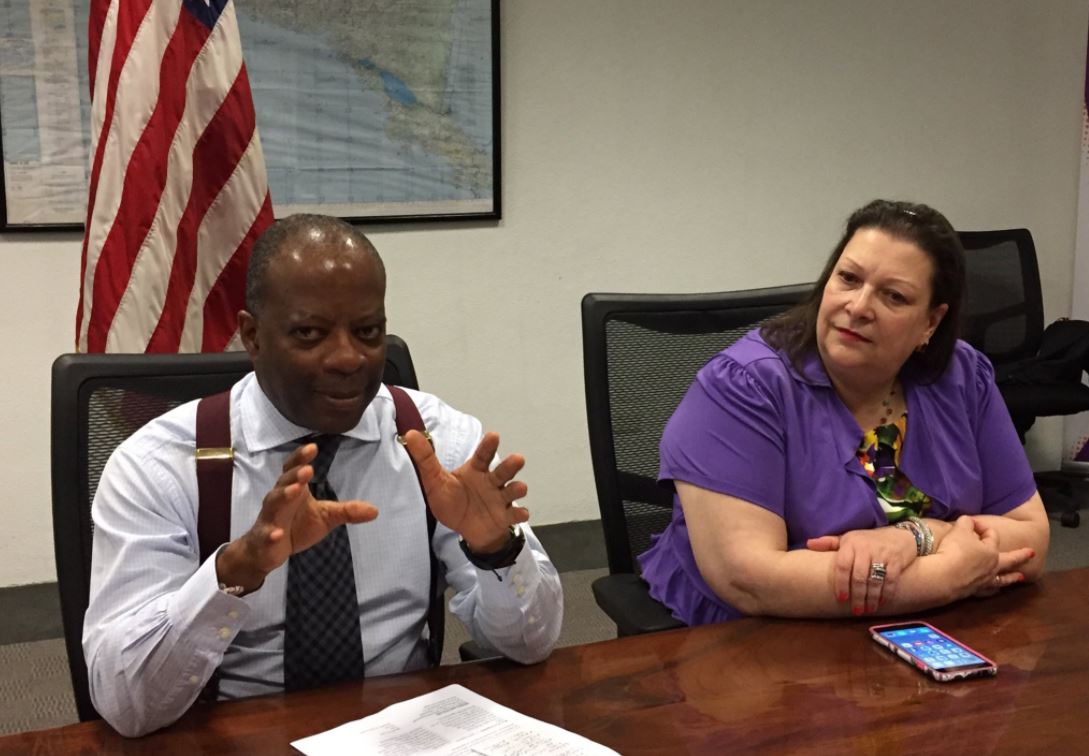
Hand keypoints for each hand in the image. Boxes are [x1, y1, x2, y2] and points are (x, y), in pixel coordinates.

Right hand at [215, 442, 378, 591]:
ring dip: (283, 495)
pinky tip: (277, 533)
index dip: (301, 457)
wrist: (267, 551)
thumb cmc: (296, 526)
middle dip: (295, 475)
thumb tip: (375, 511)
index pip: (294, 468)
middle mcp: (279, 500)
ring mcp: (270, 518)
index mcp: (293, 489)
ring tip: (295, 490)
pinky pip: (266, 534)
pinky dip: (271, 533)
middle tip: (308, 469)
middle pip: (284, 482)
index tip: (313, 447)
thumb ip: (347, 511)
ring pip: (273, 503)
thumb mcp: (326, 517)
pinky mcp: (265, 538)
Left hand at [402, 430, 528, 551]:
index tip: (494, 436)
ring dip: (517, 488)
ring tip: (519, 487)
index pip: (483, 455)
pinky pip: (513, 515)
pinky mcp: (504, 517)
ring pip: (512, 490)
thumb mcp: (435, 481)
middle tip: (518, 459)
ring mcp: (499, 499)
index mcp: (476, 471)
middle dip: (511, 465)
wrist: (465, 528)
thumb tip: (411, 434)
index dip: (488, 446)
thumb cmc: (452, 501)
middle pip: (503, 471)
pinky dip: (519, 515)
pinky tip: (521, 515)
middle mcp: (491, 482)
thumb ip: (425, 459)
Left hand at [807, 526, 917, 614]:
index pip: (843, 566)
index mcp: (850, 544)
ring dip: (871, 598)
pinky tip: (881, 602)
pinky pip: (890, 580)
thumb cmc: (868, 540)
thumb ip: (829, 543)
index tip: (841, 599)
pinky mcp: (897, 560)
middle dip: (857, 596)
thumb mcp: (848, 538)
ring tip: (868, 610)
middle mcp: (866, 548)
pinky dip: (886, 593)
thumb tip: (808, 544)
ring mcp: (882, 554)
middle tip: (856, 611)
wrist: (899, 534)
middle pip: (859, 577)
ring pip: (874, 580)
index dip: (841, 584)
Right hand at [937, 516, 1033, 598]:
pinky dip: (994, 590)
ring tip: (1021, 577)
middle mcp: (992, 566)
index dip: (982, 527)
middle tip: (1032, 553)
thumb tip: (968, 521)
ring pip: (1003, 578)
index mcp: (991, 551)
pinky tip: (996, 591)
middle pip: (1010, 559)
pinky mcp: (974, 591)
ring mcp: (985, 580)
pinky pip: (989, 591)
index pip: (992, 535)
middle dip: (1021, 555)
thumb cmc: (954, 550)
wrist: (943, 576)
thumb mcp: (959, 529)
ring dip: (1012, 577)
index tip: (970, 523)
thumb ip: (966, 522)